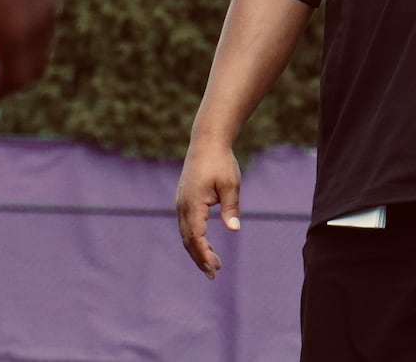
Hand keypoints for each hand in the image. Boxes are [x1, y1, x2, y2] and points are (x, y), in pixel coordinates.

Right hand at [175, 139, 241, 279]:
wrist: (207, 142)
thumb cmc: (221, 162)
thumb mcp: (231, 185)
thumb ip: (231, 208)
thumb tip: (235, 230)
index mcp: (192, 204)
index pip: (195, 237)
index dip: (203, 254)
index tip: (215, 268)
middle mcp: (182, 206)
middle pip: (187, 240)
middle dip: (200, 258)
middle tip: (214, 274)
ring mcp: (181, 203)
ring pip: (185, 234)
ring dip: (197, 250)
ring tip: (213, 264)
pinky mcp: (183, 200)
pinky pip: (186, 225)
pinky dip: (195, 238)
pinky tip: (207, 244)